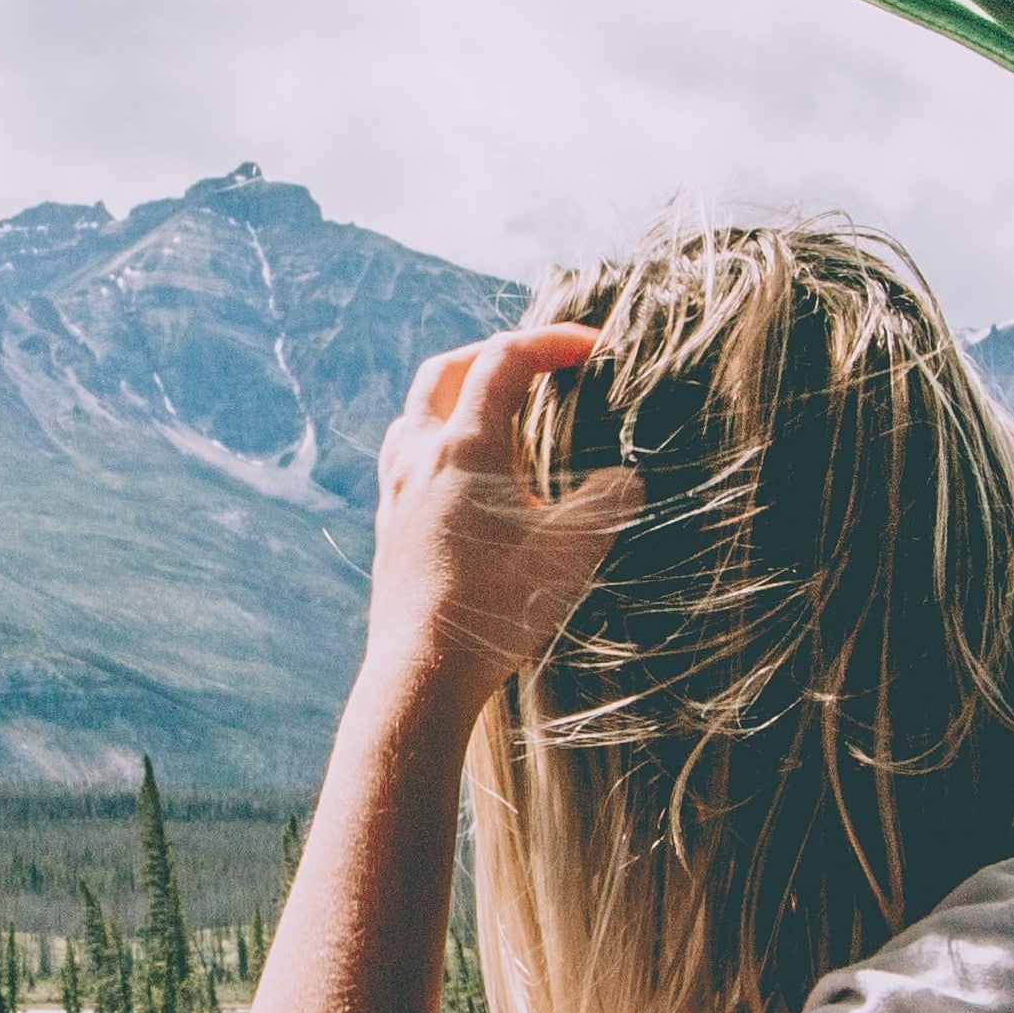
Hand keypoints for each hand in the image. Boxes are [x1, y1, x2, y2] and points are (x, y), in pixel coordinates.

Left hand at [364, 325, 631, 708]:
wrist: (423, 672)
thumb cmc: (497, 607)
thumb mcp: (575, 550)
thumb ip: (607, 501)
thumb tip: (623, 480)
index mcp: (464, 447)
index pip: (504, 360)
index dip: (551, 341)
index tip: (593, 347)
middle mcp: (420, 457)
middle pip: (445, 371)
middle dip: (493, 354)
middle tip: (535, 365)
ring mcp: (397, 492)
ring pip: (417, 413)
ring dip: (459, 396)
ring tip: (500, 414)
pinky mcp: (390, 527)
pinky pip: (410, 458)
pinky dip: (443, 441)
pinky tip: (471, 479)